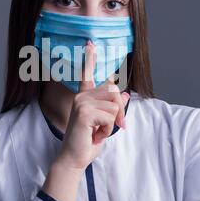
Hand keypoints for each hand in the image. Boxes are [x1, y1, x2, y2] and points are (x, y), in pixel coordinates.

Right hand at [56, 40, 129, 170]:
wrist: (75, 158)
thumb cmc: (88, 141)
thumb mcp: (105, 122)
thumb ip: (113, 107)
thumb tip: (125, 93)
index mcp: (85, 97)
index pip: (87, 73)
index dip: (89, 58)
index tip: (90, 43)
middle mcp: (81, 96)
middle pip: (113, 91)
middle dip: (120, 110)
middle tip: (117, 126)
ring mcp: (81, 102)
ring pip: (114, 104)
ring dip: (112, 123)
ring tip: (99, 132)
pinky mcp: (83, 112)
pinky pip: (110, 115)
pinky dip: (107, 129)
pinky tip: (95, 135)